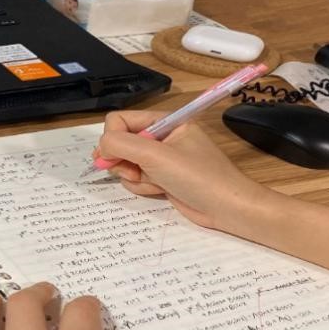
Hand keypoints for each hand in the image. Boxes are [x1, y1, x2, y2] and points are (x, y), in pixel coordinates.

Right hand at [97, 109, 267, 229]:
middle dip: (123, 161)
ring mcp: (161, 159)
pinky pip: (137, 178)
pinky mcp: (162, 178)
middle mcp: (160, 136)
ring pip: (126, 163)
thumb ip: (121, 144)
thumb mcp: (156, 156)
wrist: (228, 208)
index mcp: (163, 121)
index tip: (112, 158)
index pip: (120, 120)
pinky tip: (160, 191)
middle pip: (120, 143)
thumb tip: (100, 149)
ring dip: (133, 176)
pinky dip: (143, 186)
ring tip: (154, 183)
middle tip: (134, 172)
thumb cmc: (197, 176)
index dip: (112, 139)